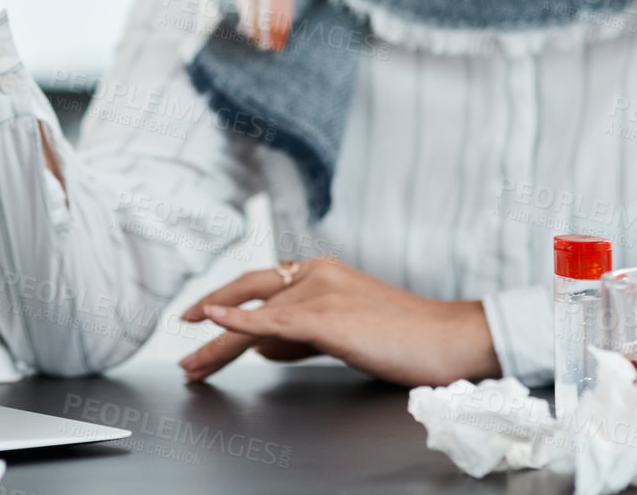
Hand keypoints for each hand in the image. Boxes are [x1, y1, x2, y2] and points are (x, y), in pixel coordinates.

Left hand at [177, 256, 500, 386]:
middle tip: (184, 353)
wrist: (451, 339)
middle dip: (210, 322)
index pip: (261, 287)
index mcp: (323, 272)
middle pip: (249, 295)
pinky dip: (239, 320)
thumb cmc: (408, 340)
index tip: (201, 322)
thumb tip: (262, 346)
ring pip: (255, 317)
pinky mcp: (329, 318)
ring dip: (217, 344)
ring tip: (191, 365)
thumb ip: (302, 334)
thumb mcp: (346, 331)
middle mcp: (317, 273)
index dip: (227, 305)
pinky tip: (214, 320)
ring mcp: (322, 292)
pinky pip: (273, 320)